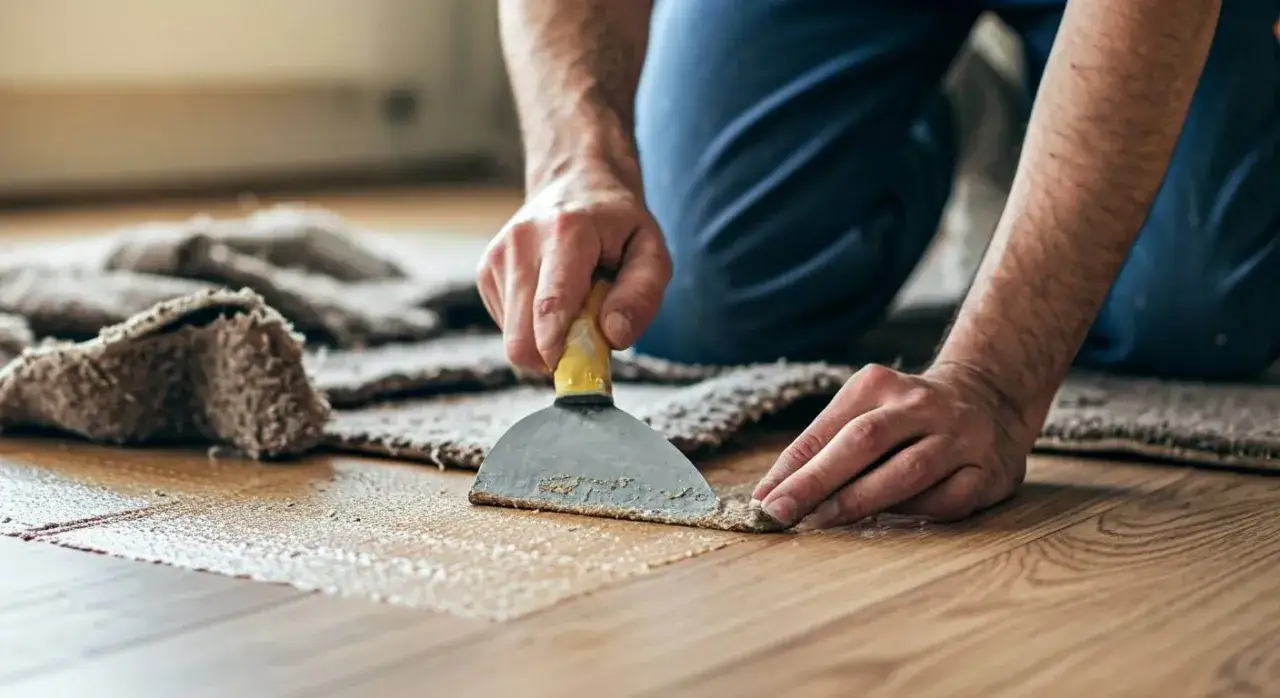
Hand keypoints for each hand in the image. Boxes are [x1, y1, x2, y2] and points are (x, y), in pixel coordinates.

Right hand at [476, 160, 670, 372]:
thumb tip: (613, 336)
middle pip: (522, 337)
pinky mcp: (486, 272)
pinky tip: (551, 299)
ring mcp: (497, 257)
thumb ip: (641, 294)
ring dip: (546, 340)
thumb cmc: (618, 224)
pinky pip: (508, 328)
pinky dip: (533, 327)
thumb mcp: (651, 251)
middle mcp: (522, 242)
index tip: (576, 370)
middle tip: (587, 342)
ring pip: (513, 339)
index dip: (558, 350)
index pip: (550, 306)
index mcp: (566, 233)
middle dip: (556, 356)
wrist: (574, 181)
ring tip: (572, 307)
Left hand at [753, 361, 1035, 527]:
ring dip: (861, 500)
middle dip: (816, 481)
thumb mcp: (863, 413)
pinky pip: (947, 499)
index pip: (827, 430)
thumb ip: (823, 449)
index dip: (792, 467)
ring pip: (907, 471)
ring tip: (823, 521)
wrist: (989, 397)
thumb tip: (772, 495)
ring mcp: (957, 435)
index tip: (762, 500)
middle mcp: (919, 404)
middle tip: (780, 513)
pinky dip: (916, 512)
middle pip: (862, 442)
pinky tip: (894, 519)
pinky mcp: (986, 470)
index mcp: (878, 385)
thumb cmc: (905, 419)